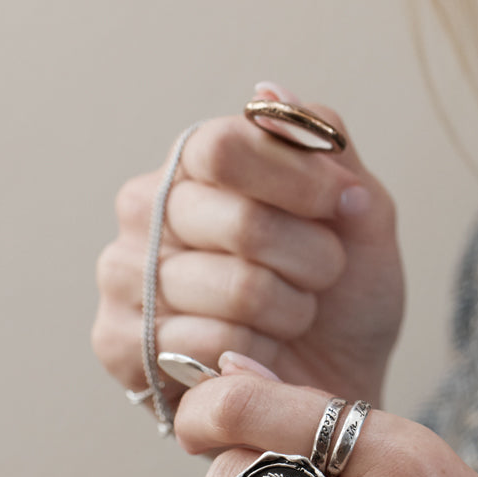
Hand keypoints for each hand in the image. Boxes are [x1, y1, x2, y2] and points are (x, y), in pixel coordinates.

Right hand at [92, 85, 404, 404]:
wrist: (335, 383)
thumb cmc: (343, 293)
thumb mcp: (360, 213)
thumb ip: (326, 148)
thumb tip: (269, 93)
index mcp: (196, 160)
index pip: (224, 146)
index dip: (295, 178)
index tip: (340, 202)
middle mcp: (144, 206)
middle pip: (238, 220)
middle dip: (311, 257)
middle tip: (323, 275)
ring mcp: (122, 274)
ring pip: (235, 289)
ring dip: (291, 310)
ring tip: (294, 315)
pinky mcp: (117, 342)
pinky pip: (207, 345)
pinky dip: (258, 355)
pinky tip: (260, 355)